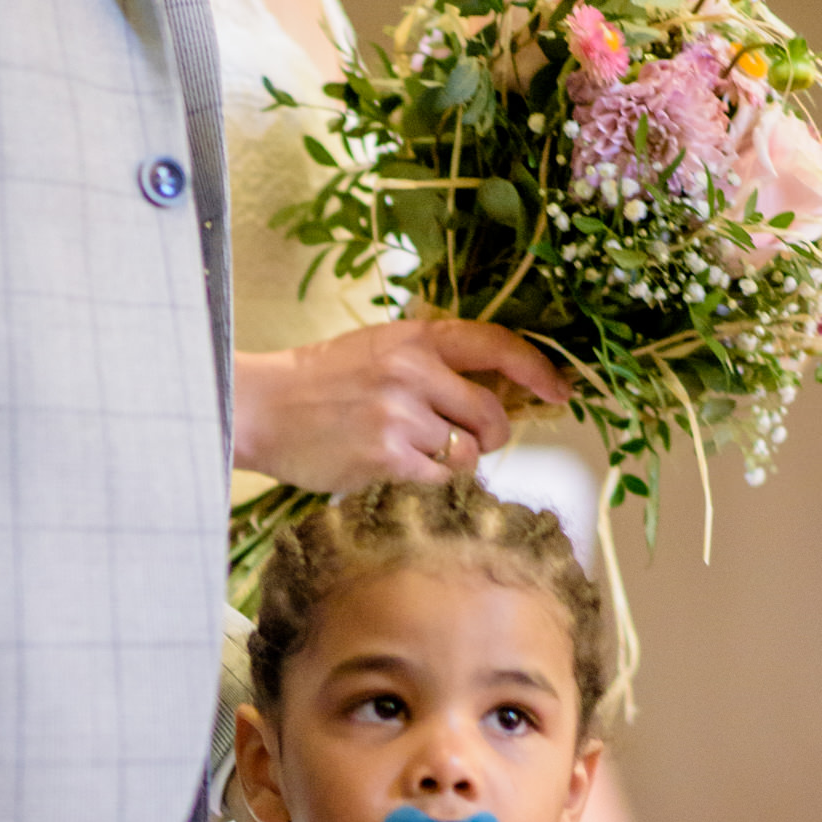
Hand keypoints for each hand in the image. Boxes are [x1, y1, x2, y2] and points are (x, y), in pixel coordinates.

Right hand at [233, 320, 569, 493]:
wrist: (262, 407)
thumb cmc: (319, 384)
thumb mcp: (377, 349)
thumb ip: (431, 362)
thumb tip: (493, 392)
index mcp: (415, 338)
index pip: (496, 345)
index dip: (537, 369)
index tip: (559, 391)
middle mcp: (412, 371)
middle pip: (491, 413)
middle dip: (489, 436)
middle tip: (463, 442)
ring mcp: (399, 415)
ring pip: (467, 453)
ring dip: (453, 463)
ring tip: (414, 456)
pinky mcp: (385, 457)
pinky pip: (438, 480)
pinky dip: (429, 483)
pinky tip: (398, 472)